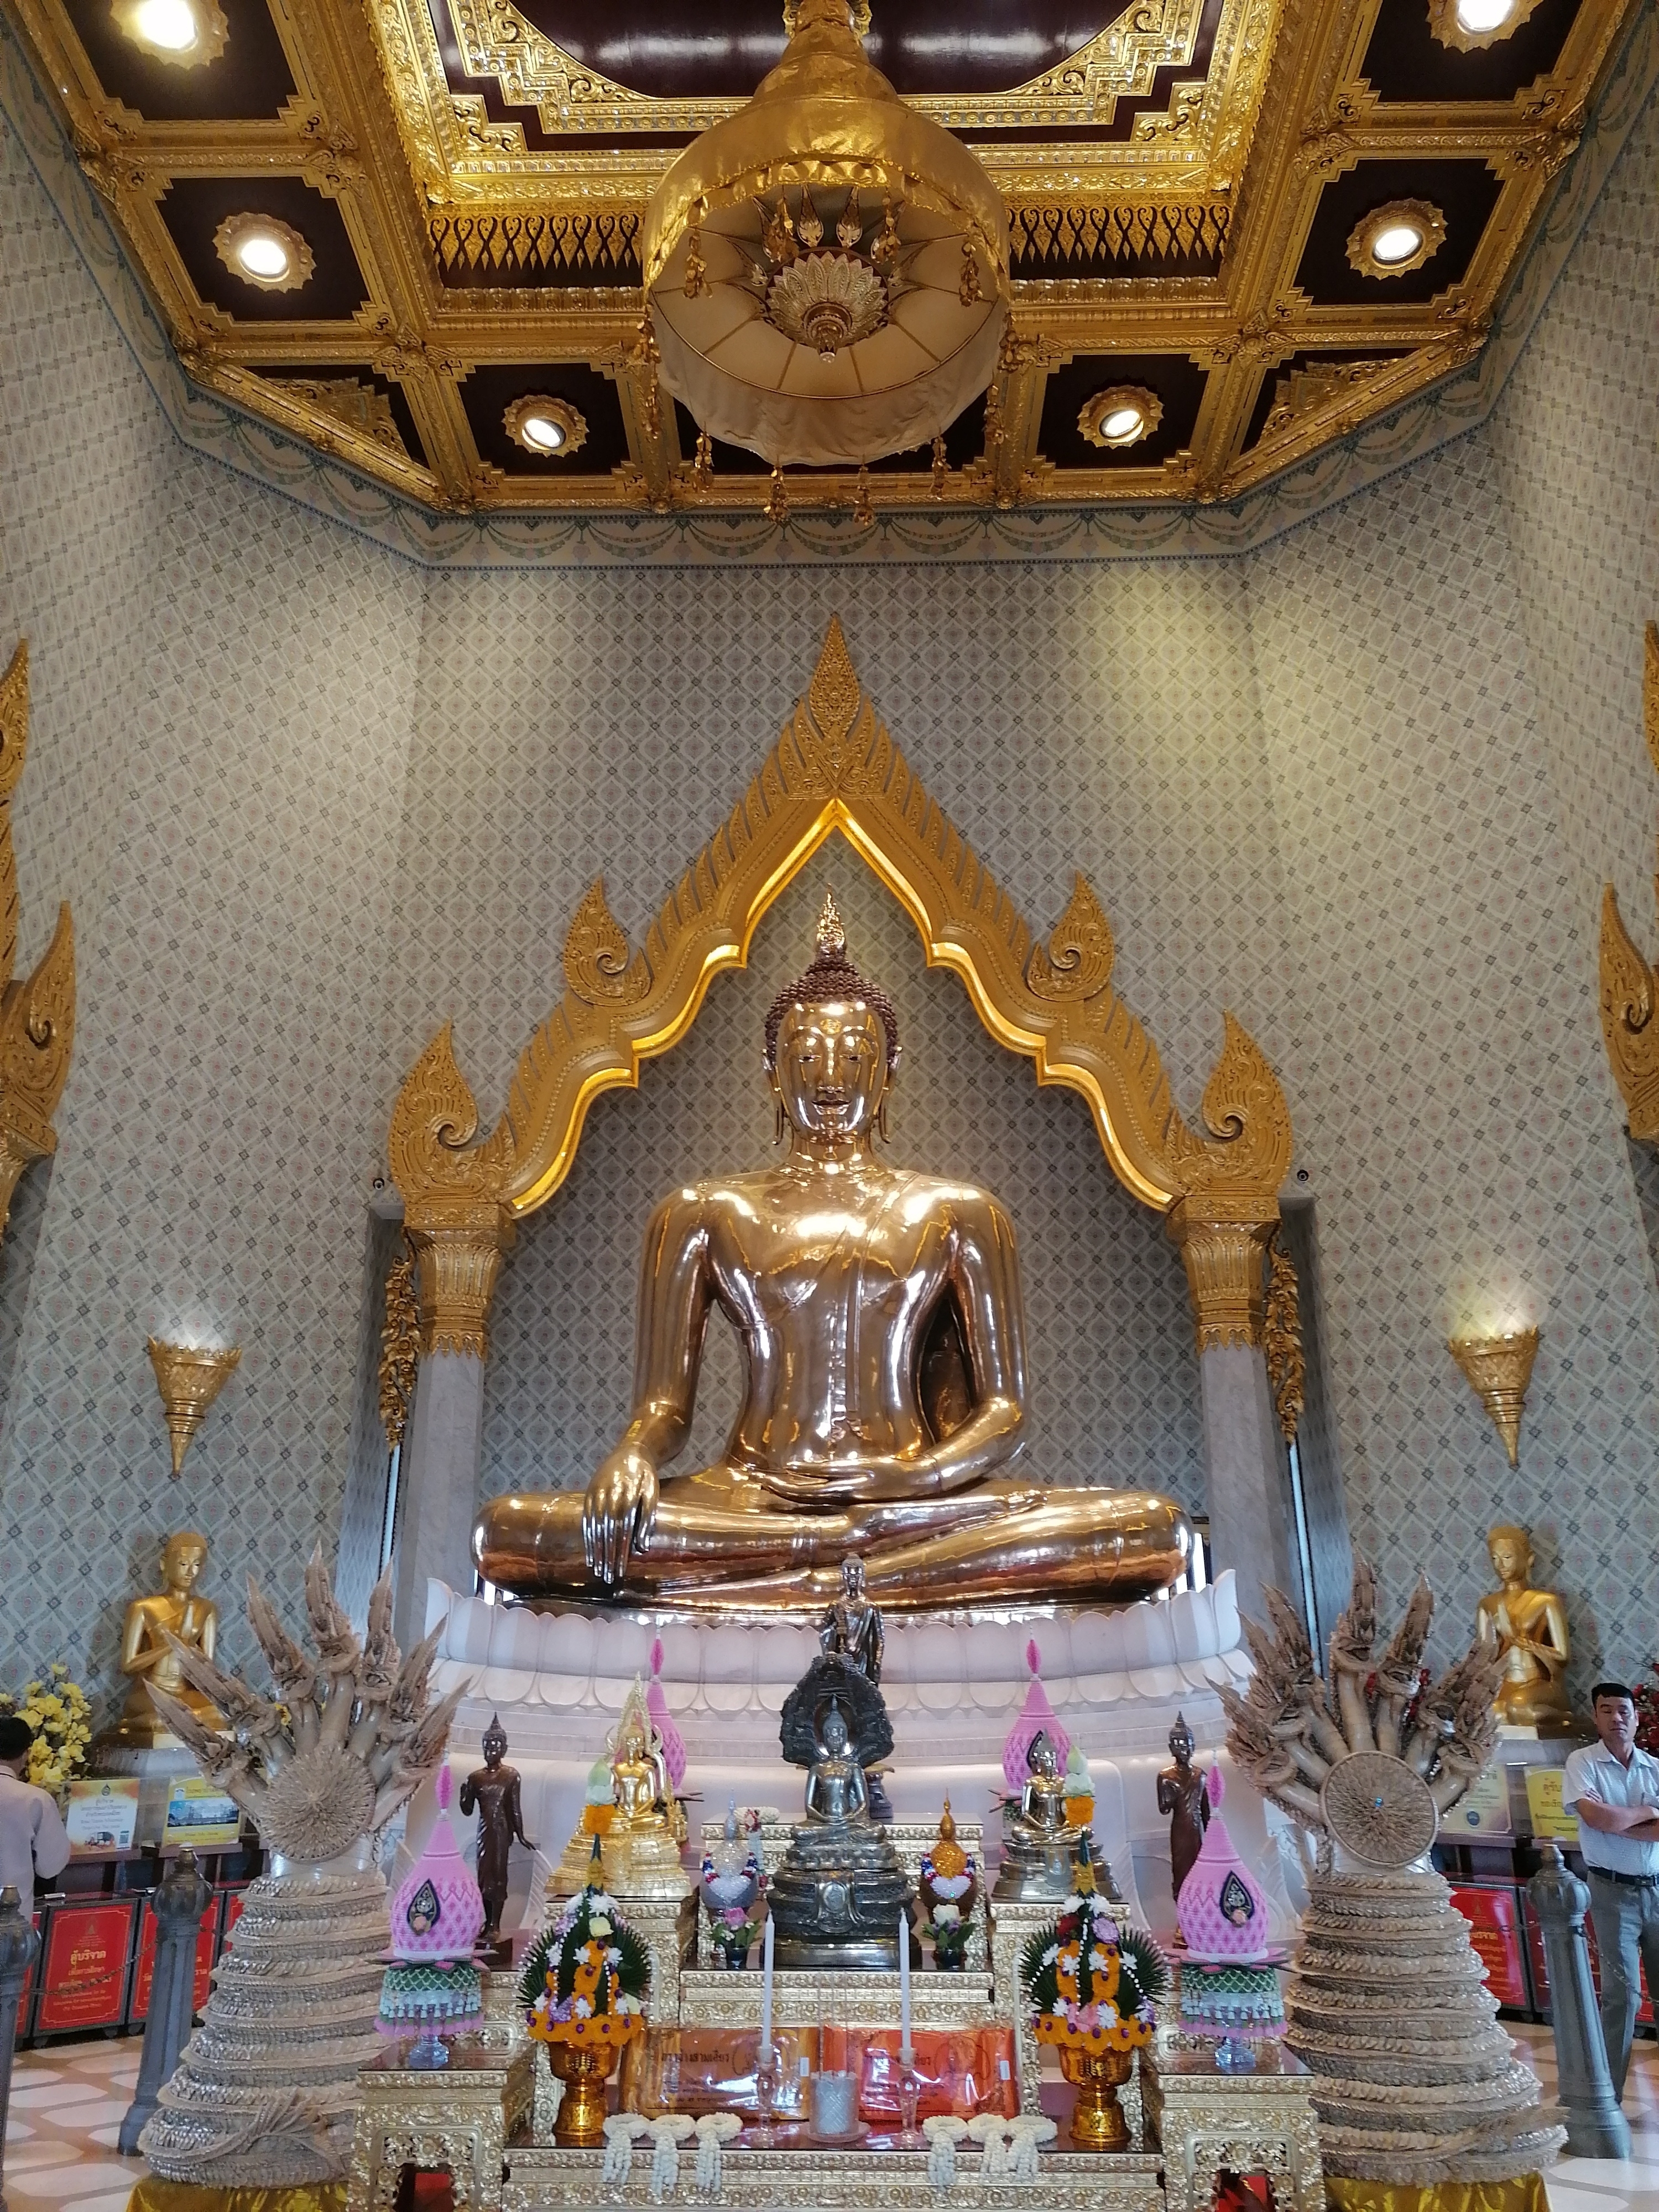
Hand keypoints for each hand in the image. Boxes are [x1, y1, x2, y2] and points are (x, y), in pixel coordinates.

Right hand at [582, 1447, 658, 1587]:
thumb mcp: (652, 1492)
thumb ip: (647, 1518)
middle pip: (607, 1532)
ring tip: (599, 1571)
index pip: (622, 1530)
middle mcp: (607, 1494)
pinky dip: (587, 1539)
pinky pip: (586, 1520)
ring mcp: (595, 1494)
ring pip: (594, 1527)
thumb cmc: (646, 1476)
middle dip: (607, 1556)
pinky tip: (590, 1555)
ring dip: (596, 1551)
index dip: (620, 1551)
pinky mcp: (588, 1494)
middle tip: (609, 1577)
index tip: (621, 1571)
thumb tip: (642, 1548)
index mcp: (626, 1494)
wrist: (631, 1451)